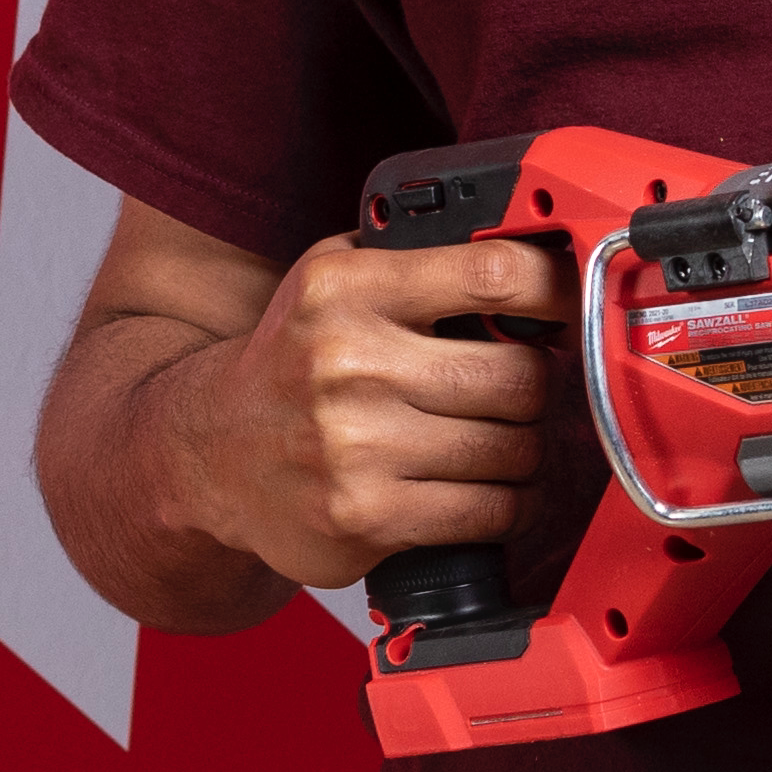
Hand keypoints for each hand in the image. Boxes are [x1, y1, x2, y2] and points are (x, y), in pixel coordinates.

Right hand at [140, 233, 574, 596]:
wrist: (205, 454)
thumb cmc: (291, 361)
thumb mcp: (332, 279)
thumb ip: (416, 257)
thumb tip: (535, 254)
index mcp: (344, 288)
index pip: (495, 275)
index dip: (554, 293)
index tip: (566, 310)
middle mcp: (346, 363)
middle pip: (520, 376)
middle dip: (535, 386)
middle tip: (518, 388)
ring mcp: (355, 447)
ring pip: (514, 448)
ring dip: (524, 449)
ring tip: (500, 439)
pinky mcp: (365, 517)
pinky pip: (490, 510)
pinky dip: (509, 503)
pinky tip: (489, 488)